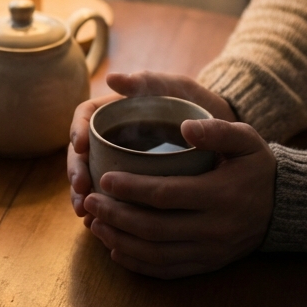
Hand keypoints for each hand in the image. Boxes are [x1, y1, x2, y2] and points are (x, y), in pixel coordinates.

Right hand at [68, 72, 235, 218]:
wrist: (229, 140)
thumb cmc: (201, 107)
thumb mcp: (179, 89)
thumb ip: (151, 81)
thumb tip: (112, 78)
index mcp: (118, 111)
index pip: (86, 117)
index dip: (77, 130)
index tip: (81, 146)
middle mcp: (115, 137)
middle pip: (83, 153)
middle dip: (77, 171)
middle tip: (82, 188)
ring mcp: (122, 163)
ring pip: (92, 179)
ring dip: (84, 197)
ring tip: (85, 215)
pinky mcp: (133, 187)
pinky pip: (111, 200)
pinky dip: (104, 214)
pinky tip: (101, 228)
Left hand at [82, 118, 273, 277]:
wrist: (283, 207)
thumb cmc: (257, 167)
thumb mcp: (246, 140)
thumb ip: (216, 130)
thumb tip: (184, 126)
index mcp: (220, 195)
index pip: (166, 195)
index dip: (131, 189)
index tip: (105, 179)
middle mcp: (214, 228)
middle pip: (154, 228)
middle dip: (116, 216)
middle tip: (90, 200)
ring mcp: (210, 251)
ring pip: (155, 253)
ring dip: (120, 241)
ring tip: (95, 223)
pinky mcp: (207, 265)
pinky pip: (166, 270)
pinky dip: (137, 264)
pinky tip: (115, 250)